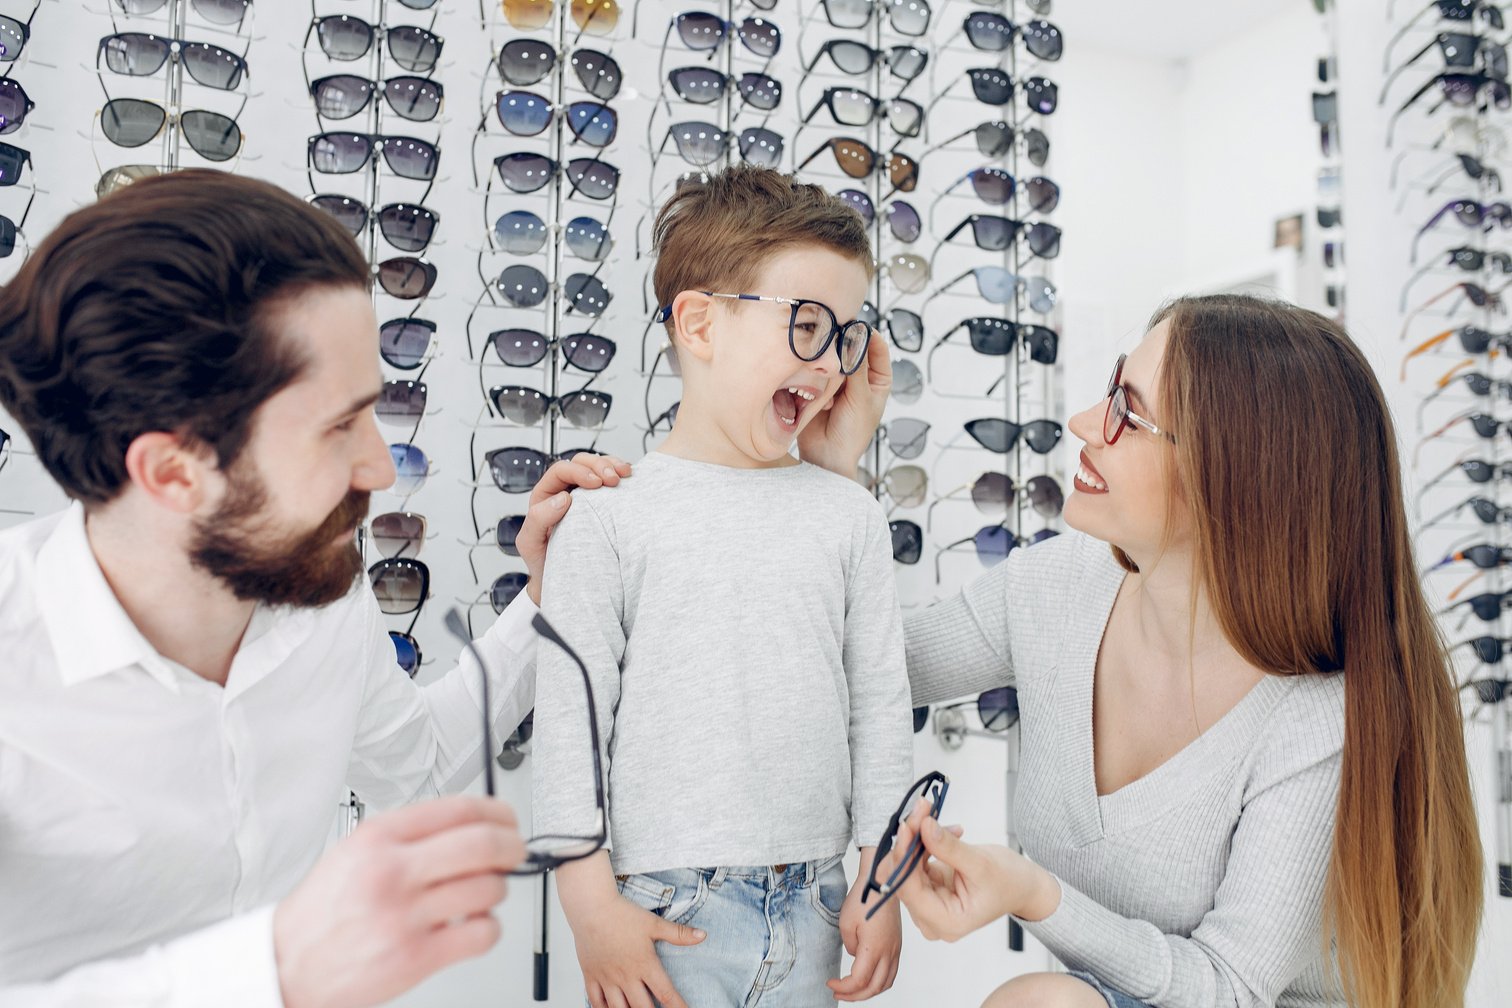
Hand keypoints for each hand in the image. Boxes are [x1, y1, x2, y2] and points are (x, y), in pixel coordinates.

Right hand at [273, 796, 526, 1007]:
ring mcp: (404, 915)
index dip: (497, 812)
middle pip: (483, 844)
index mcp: (378, 838)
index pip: (459, 809)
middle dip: (513, 846)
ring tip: (483, 894)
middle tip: (516, 852)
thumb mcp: (354, 851)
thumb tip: (469, 823)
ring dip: (497, 891)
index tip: (507, 819)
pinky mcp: (415, 957)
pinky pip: (481, 934)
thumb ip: (408, 835)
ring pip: (488, 889)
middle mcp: (392, 871)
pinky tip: (472, 926)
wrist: (284, 965)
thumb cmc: (321, 912)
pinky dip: (488, 929)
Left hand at [516, 452, 630, 603]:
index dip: (579, 471)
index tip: (596, 483)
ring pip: (598, 466)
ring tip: (624, 475)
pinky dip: (621, 475)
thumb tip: (562, 498)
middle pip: (582, 463)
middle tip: (613, 479)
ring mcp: (586, 497)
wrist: (563, 584)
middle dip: (599, 465)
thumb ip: (537, 519)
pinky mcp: (603, 505)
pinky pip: (612, 482)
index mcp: (546, 496)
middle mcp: (565, 491)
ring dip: (613, 465)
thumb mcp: (530, 543)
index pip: (561, 471)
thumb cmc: (544, 564)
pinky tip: (629, 478)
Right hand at [569, 892, 705, 1007]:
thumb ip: (678, 933)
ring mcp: (607, 978)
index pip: (666, 994)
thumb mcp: (653, 923)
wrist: (591, 907)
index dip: (678, 1007)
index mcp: (644, 964)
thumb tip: (703, 935)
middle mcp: (626, 976)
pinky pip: (596, 1002)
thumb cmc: (622, 914)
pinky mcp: (591, 976)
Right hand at [799, 328, 890, 479]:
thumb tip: (856, 337)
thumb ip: (858, 368)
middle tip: (834, 342)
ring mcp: (837, 380)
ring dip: (829, 363)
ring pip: (833, 357)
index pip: (877, 346)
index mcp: (878, 379)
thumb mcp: (861, 398)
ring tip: (827, 375)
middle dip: (843, 346)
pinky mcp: (818, 385)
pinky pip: (817, 369)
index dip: (868, 334)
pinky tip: (817, 390)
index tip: (855, 325)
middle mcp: (859, 377)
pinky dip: (817, 374)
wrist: (826, 456)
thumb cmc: (852, 433)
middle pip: (853, 348)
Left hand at [828, 847, 900, 1001]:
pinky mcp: (897, 944)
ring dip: (869, 991)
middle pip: (874, 987)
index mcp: (874, 948)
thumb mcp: (845, 923)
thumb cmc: (863, 898)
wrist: (882, 880)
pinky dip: (880, 981)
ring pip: (886, 982)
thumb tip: (855, 955)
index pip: (858, 980)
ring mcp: (895, 949)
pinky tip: (868, 978)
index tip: (830, 983)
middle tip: (838, 993)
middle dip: (854, 995)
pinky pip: (891, 971)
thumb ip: (849, 946)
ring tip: (853, 991)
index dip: (843, 987)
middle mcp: (888, 952)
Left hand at [893, 807, 1058, 943]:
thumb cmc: (1009, 882)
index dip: (903, 856)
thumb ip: (949, 847)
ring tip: (934, 815)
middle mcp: (931, 917)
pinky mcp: (928, 888)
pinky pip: (915, 861)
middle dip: (911, 840)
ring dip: (918, 837)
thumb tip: (924, 827)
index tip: (907, 826)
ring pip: (907, 865)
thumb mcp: (981, 863)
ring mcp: (928, 903)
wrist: (1022, 886)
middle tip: (923, 811)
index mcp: (945, 922)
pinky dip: (926, 842)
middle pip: (904, 876)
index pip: (909, 889)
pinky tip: (945, 831)